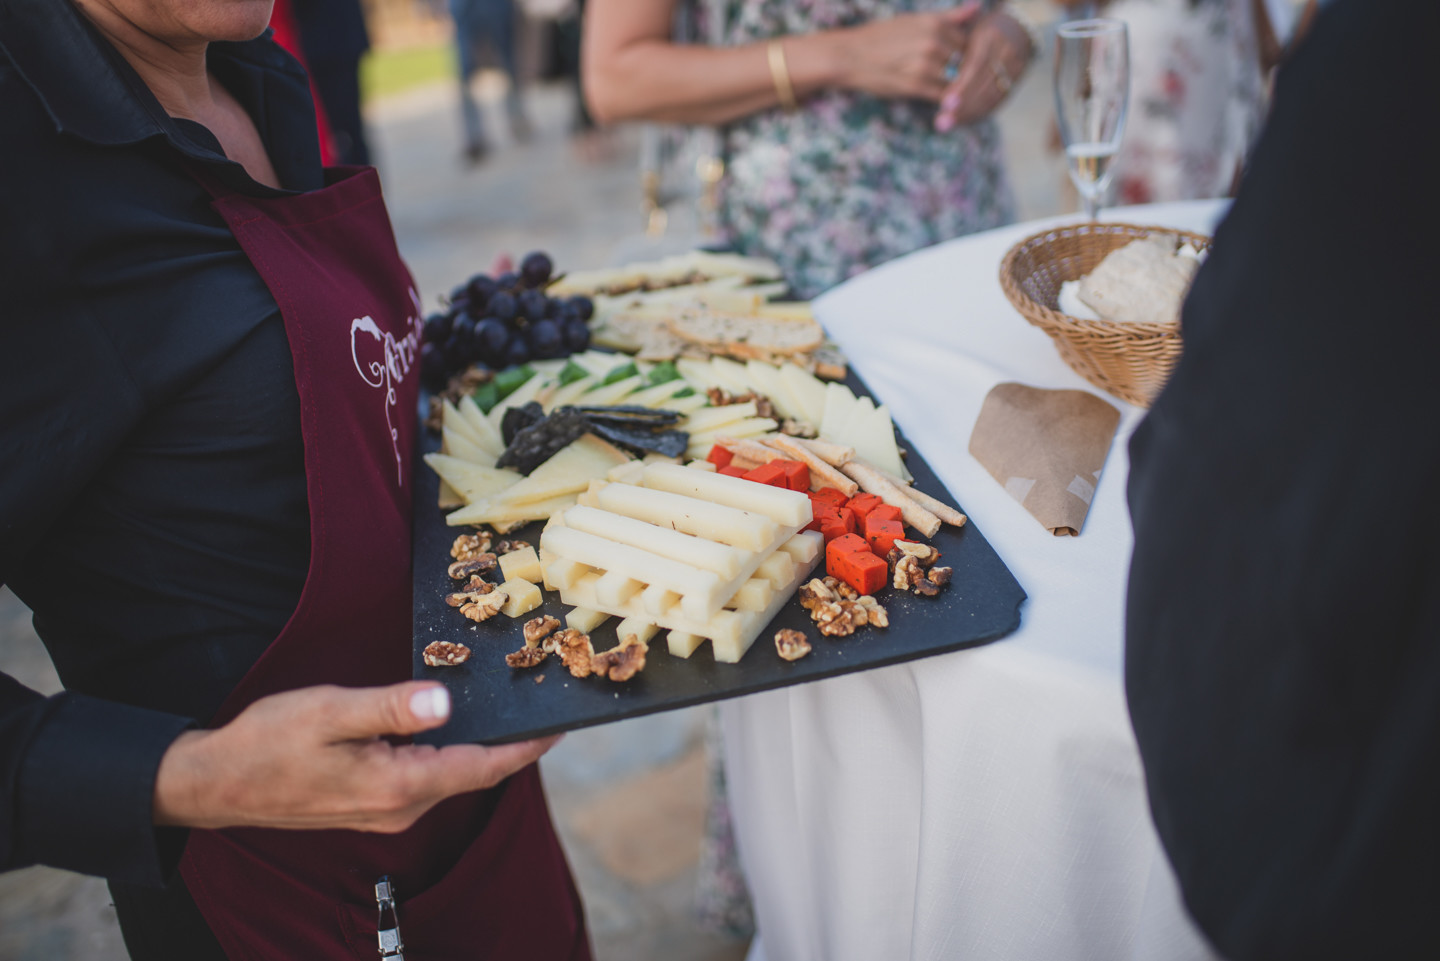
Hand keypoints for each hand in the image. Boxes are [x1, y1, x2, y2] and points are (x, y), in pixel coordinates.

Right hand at [154, 682, 559, 832]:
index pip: (483, 766)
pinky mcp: (374, 805)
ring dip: (482, 747)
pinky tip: (455, 728)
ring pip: (452, 776)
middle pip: (475, 772)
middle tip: (541, 706)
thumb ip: (391, 707)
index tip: (561, 725)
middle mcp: (402, 808)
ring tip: (509, 714)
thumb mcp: (330, 711)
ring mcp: (388, 812)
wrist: (216, 785)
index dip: (526, 746)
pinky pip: (429, 778)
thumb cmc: (267, 743)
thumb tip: (446, 701)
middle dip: (511, 743)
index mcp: (399, 786)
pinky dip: (451, 753)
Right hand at [836, 2, 983, 102]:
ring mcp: (925, 65)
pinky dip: (948, 103)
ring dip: (959, 91)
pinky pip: (943, 97)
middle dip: (967, 75)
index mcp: (935, 24)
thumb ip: (949, 17)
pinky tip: (945, 105)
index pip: (970, 43)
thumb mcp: (915, 20)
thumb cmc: (882, 37)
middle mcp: (933, 42)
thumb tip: (978, 6)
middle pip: (966, 63)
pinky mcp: (915, 86)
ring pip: (957, 81)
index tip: (963, 66)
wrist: (850, 56)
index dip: (970, 56)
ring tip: (956, 96)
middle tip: (964, 84)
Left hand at [934, 10, 1032, 130]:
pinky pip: (997, 101)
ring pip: (991, 97)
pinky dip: (979, 113)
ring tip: (947, 124)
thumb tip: (941, 88)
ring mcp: (1015, 67)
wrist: (1015, 27)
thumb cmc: (980, 32)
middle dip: (962, 107)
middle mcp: (1006, 52)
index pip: (975, 67)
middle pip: (984, 86)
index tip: (944, 104)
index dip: (961, 87)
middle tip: (942, 123)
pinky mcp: (1017, 80)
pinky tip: (963, 119)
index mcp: (990, 36)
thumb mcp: (967, 35)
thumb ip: (955, 56)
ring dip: (968, 114)